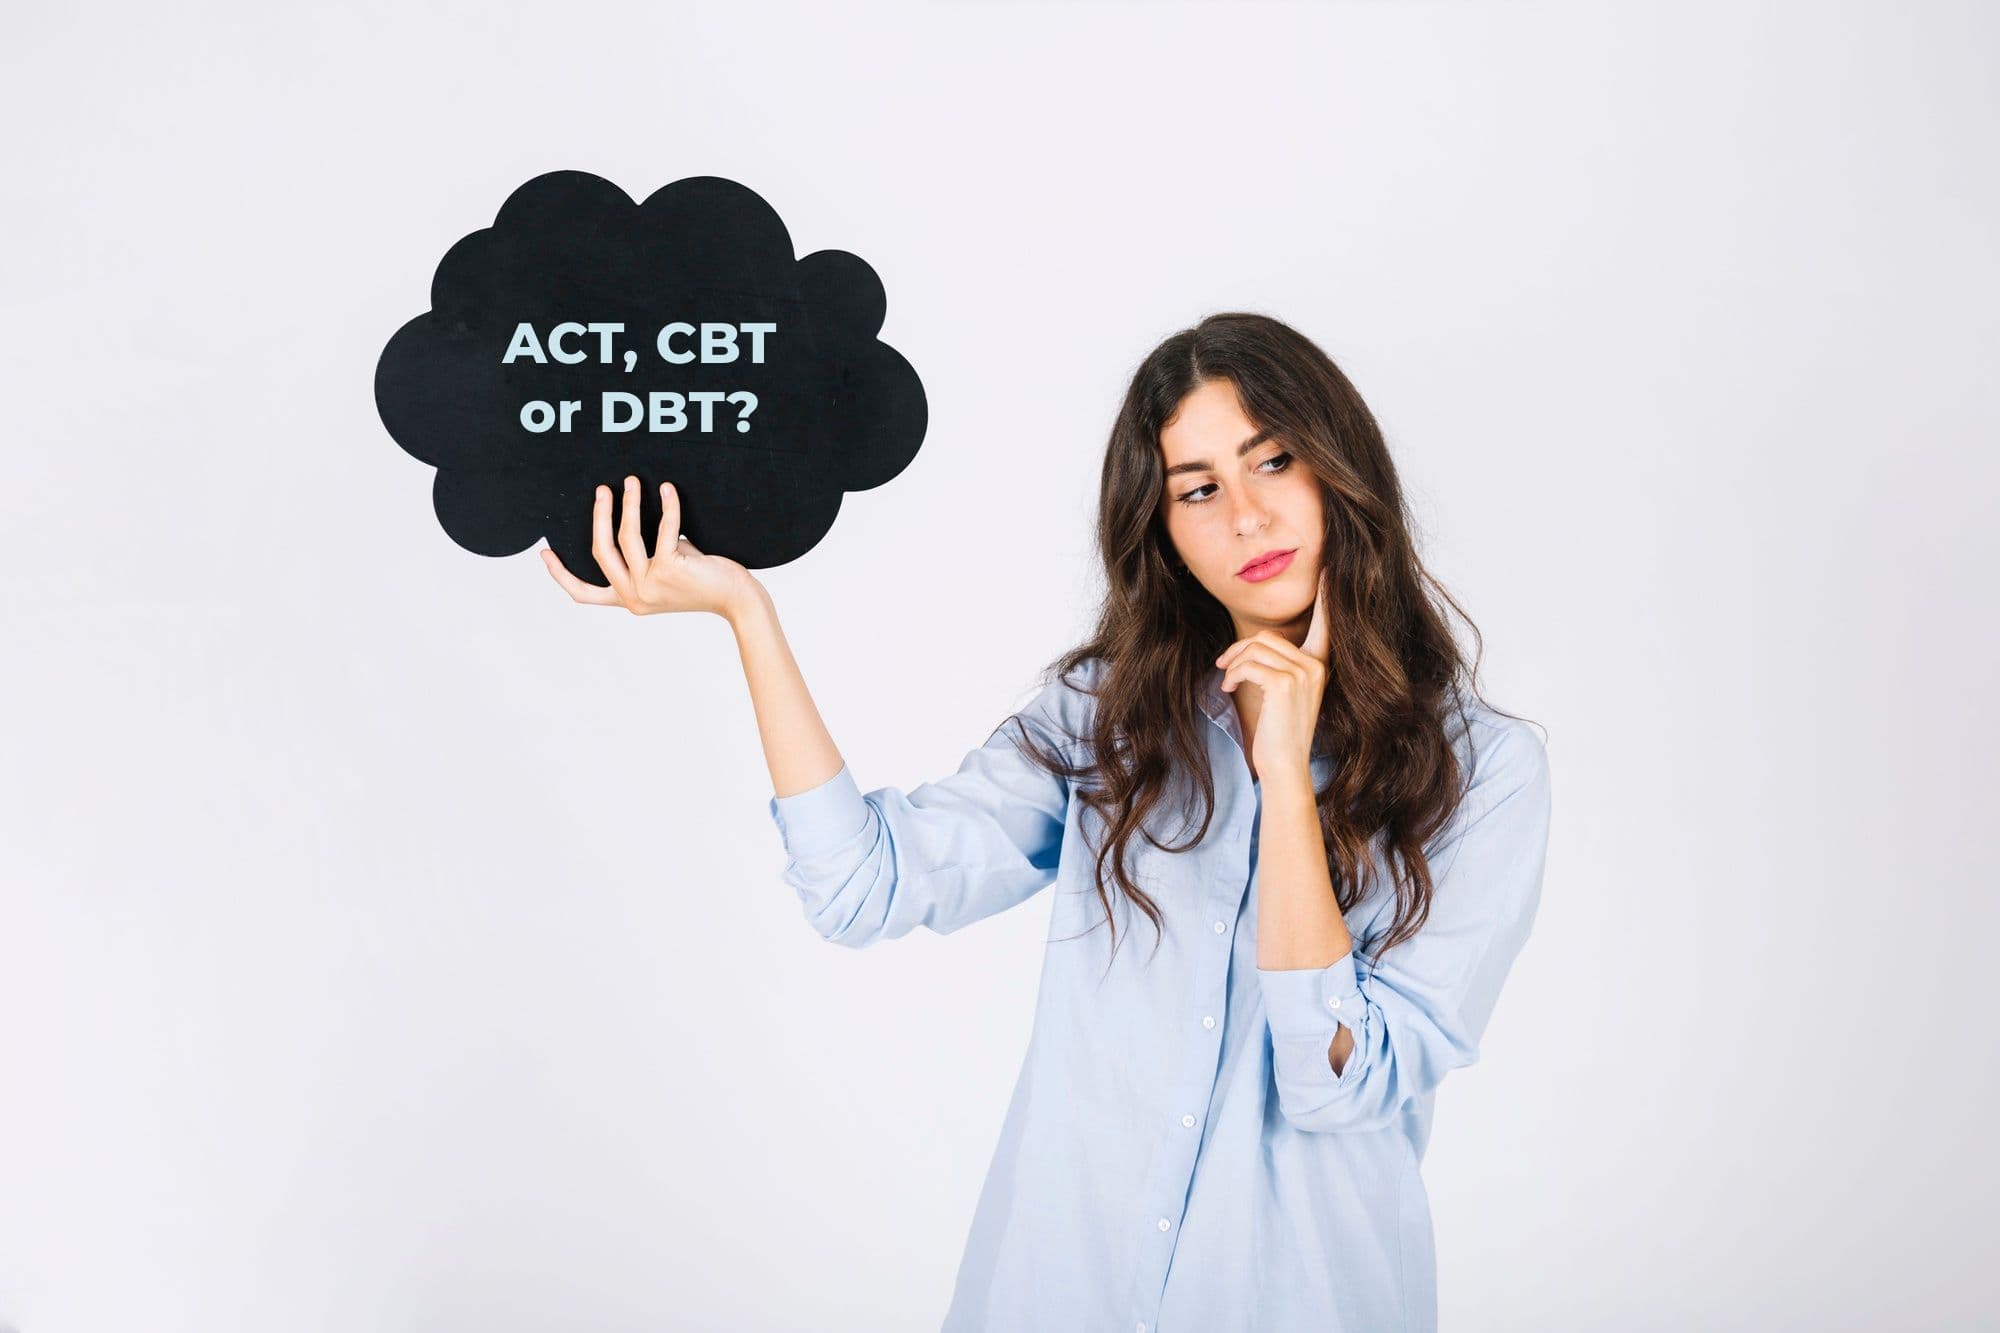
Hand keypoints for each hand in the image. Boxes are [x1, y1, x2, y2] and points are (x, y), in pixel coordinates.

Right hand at [542, 474, 757, 618]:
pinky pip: (664, 528)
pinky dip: (667, 505)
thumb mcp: (664, 573)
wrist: (736, 598)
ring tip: (632, 482)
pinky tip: (668, 489)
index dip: (561, 575)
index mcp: (628, 600)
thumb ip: (644, 557)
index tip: (545, 553)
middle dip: (598, 516)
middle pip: (601, 551)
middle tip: (601, 490)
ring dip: (628, 504)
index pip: (585, 594)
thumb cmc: (703, 582)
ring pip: (627, 537)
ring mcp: (650, 585)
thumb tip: (631, 516)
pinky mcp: (670, 569)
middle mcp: (634, 597)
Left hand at [1216, 568, 1331, 782]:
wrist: (1284, 765)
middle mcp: (1317, 666)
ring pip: (1256, 649)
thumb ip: (1281, 666)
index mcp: (1321, 665)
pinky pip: (1250, 664)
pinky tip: (1230, 687)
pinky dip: (1234, 673)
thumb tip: (1255, 646)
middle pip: (1268, 637)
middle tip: (1224, 664)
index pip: (1326, 624)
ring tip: (1227, 679)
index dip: (1326, 598)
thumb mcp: (1286, 693)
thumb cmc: (1279, 731)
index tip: (1326, 571)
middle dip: (1240, 648)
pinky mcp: (1285, 685)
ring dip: (1234, 663)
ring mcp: (1303, 674)